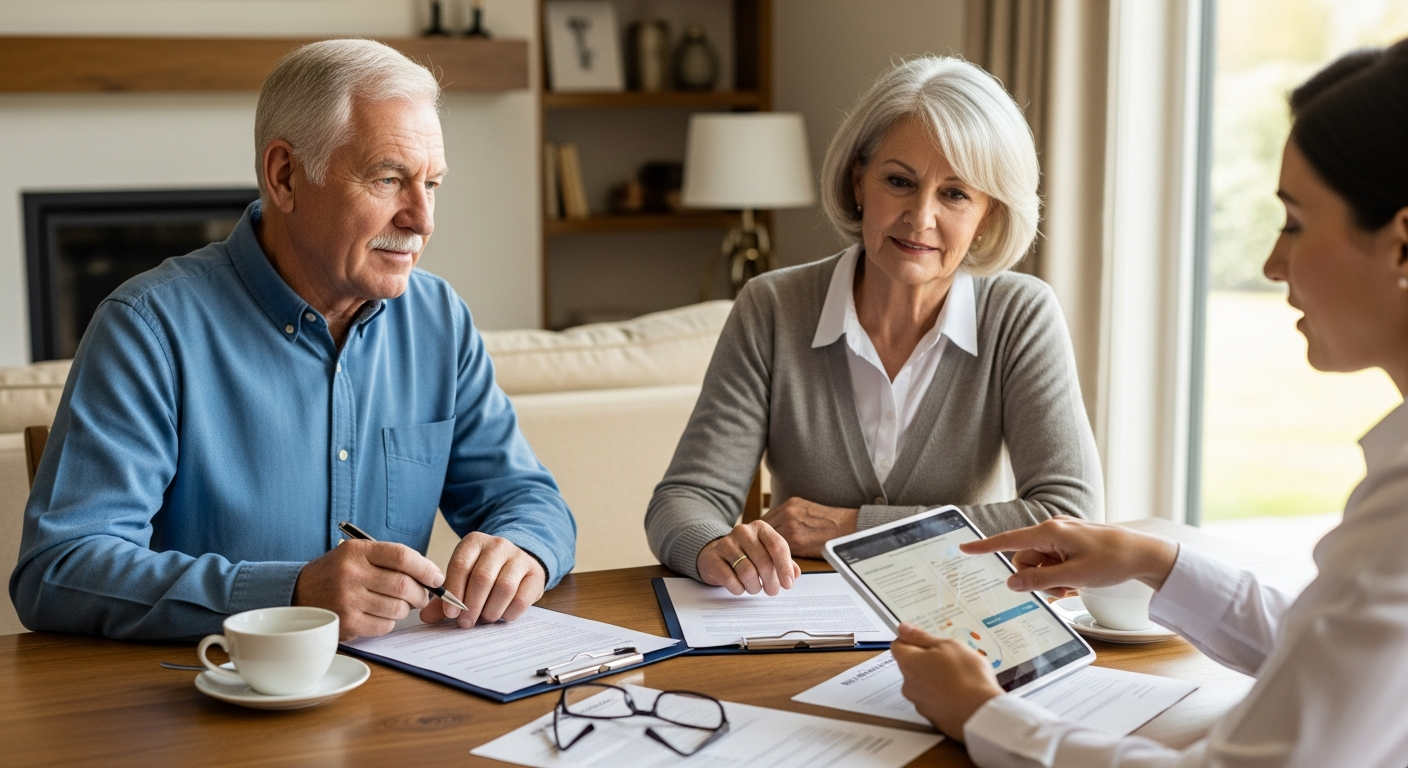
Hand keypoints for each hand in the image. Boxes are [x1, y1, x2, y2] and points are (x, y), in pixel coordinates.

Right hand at [293, 540, 442, 640]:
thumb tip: (430, 576)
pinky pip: (385, 625)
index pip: (402, 556)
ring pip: (398, 608)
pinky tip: (381, 614)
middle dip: (421, 593)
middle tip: (422, 596)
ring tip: (400, 604)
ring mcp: (348, 600)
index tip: (436, 577)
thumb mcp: (358, 554)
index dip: (426, 568)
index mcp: (357, 552)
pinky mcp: (347, 623)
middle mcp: (351, 574)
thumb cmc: (338, 573)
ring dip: (406, 609)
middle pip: (404, 585)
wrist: (300, 593)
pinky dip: (390, 622)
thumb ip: (390, 560)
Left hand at [419, 532, 545, 626]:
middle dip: (472, 605)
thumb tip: (426, 617)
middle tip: (466, 623)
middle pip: (482, 578)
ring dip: (491, 610)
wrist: (517, 563)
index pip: (461, 565)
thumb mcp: (463, 578)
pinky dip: (509, 613)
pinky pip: (522, 598)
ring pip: (504, 588)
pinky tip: (502, 616)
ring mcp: (519, 557)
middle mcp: (497, 545)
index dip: (454, 591)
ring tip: (484, 619)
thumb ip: (445, 598)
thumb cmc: (484, 573)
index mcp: (474, 542)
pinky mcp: (535, 573)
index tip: (450, 613)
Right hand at [696, 520, 800, 595]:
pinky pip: (730, 580)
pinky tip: (740, 587)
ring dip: (755, 587)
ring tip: (755, 588)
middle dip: (771, 582)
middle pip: (764, 562)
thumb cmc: (746, 554)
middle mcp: (743, 532)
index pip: (777, 546)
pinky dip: (739, 589)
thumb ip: (783, 562)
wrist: (715, 553)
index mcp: (760, 528)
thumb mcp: (766, 553)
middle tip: (772, 591)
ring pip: (747, 573)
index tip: (788, 583)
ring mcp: (726, 544)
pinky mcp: (713, 558)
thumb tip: (794, 574)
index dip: (784, 567)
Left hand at [760, 497, 858, 556]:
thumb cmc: (832, 522)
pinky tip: (781, 561)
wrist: (849, 527)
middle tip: (761, 553)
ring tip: (769, 559)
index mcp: (790, 504)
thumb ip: (791, 517)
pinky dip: (778, 557)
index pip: (766, 519)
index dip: (762, 532)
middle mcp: (787, 513)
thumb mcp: (808, 510)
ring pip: (769, 542)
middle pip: (764, 531)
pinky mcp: (797, 542)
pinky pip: (780, 551)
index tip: (761, 541)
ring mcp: (791, 527)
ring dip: (768, 551)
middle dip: (762, 542)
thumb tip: (776, 530)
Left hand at [891, 623, 1003, 739]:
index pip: (898, 646)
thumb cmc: (966, 676)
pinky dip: (942, 696)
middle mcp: (908, 685)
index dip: (911, 639)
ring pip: (923, 684)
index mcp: (909, 663)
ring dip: (935, 679)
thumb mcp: (948, 645)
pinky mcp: (932, 718)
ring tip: (959, 678)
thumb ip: (922, 637)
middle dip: (926, 660)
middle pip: (911, 666)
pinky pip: (933, 701)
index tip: (927, 640)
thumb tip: (903, 629)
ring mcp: (919, 703)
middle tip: (950, 658)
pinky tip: (960, 694)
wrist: (981, 713)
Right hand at [959, 516, 1179, 597]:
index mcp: (1050, 532)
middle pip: (1024, 559)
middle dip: (1036, 578)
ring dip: (1050, 580)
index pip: (1008, 540)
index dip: (985, 546)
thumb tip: (1012, 583)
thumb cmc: (1113, 560)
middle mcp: (1052, 531)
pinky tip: (1077, 582)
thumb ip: (1040, 581)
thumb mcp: (1075, 576)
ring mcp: (1061, 537)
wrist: (1144, 554)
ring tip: (1073, 586)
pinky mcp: (1069, 544)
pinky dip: (1059, 575)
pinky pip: (1052, 563)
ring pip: (1038, 564)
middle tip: (1061, 589)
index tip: (964, 548)